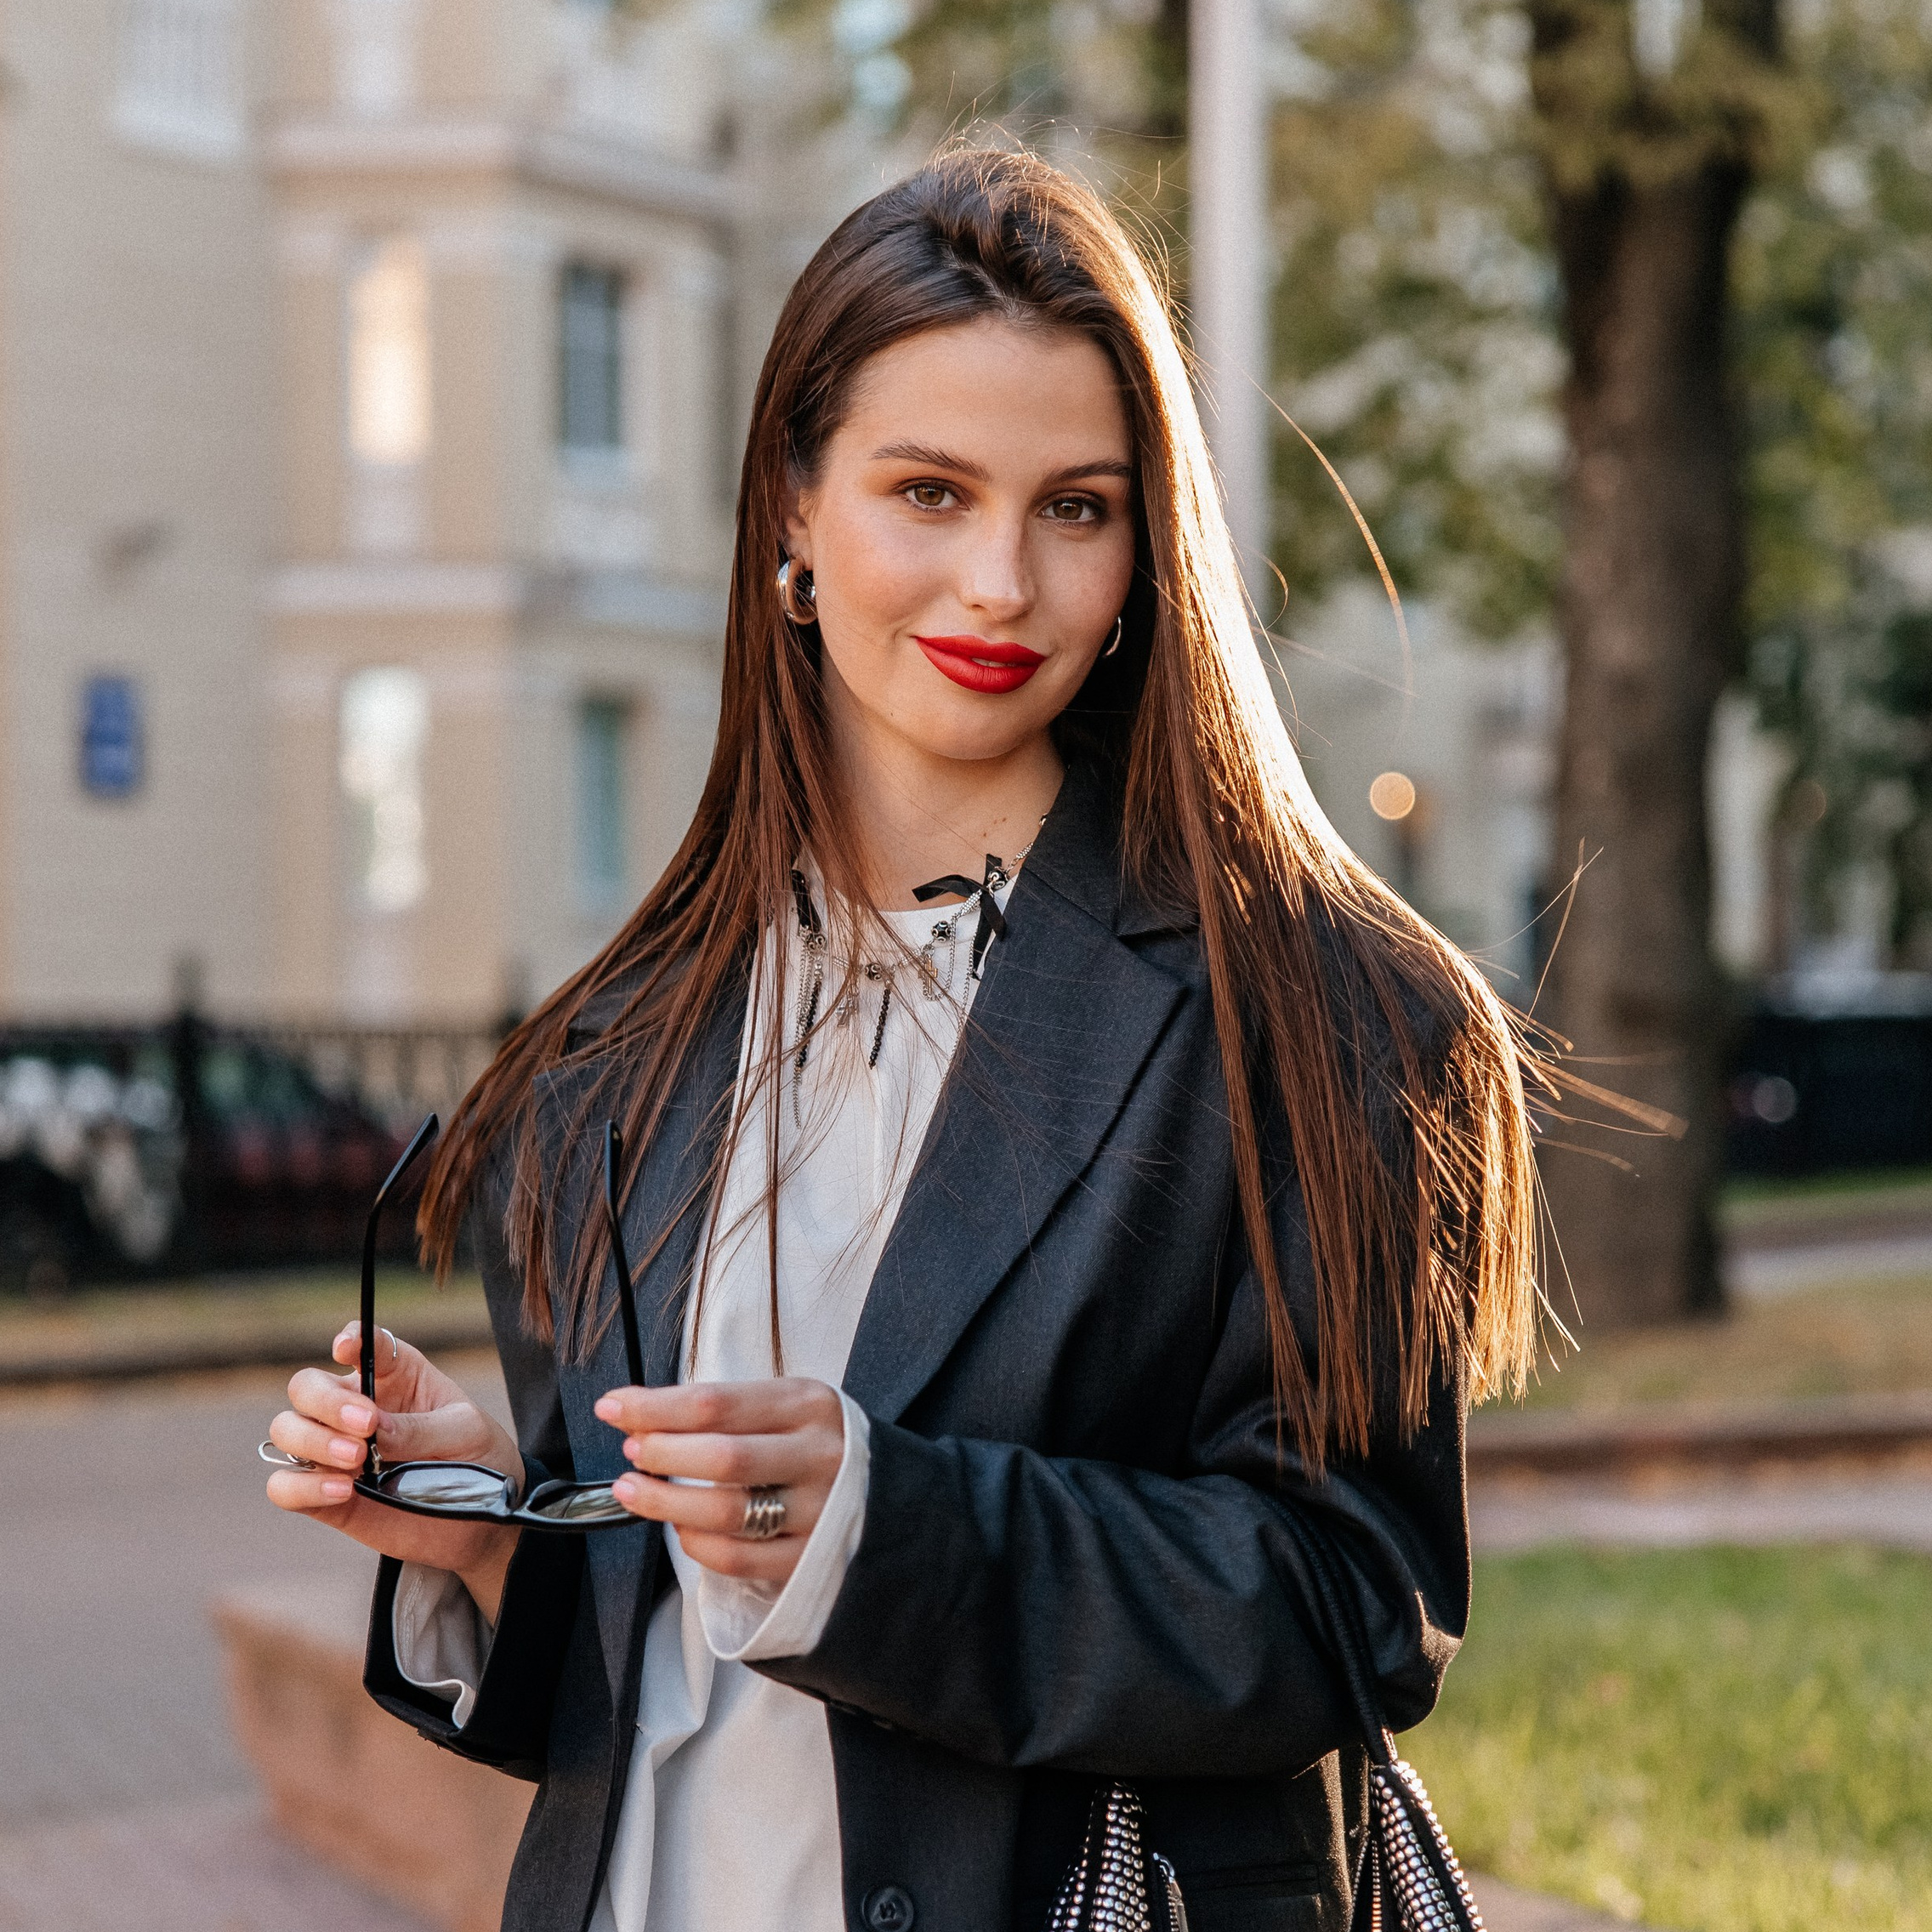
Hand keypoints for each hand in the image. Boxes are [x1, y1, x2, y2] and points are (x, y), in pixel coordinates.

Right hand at [265, 1321, 523, 1620]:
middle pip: (306, 1386)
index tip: (349, 1348)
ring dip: (312, 1440)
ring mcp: (335, 1451)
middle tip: (366, 1426)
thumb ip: (421, 1428)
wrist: (482, 1519)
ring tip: (358, 1459)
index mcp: (396, 1376)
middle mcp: (356, 1407)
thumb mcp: (464, 1433)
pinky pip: (284, 1486)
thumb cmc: (476, 1457)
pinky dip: (301, 1487)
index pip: (363, 1344)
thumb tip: (374, 1431)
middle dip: (326, 1401)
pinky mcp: (326, 1496)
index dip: (351, 1339)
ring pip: (286, 1430)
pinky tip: (342, 1489)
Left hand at [594, 1378, 845, 1586]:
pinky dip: (697, 1543)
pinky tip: (679, 1528)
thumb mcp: (790, 1406)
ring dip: (666, 1500)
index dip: (655, 1407)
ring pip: (726, 1511)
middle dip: (661, 1453)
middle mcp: (820, 1455)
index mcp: (811, 1405)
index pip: (717, 1403)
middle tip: (630, 1452)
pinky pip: (738, 1558)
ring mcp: (819, 1512)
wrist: (895, 1498)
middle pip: (721, 1456)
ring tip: (633, 1489)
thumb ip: (730, 1409)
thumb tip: (641, 1415)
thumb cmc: (817, 1445)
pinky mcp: (810, 1561)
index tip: (613, 1407)